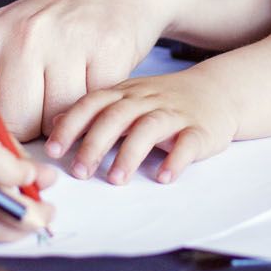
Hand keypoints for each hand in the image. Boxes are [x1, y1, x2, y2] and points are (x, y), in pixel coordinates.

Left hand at [0, 0, 207, 139]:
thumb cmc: (60, 17)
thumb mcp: (9, 31)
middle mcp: (23, 36)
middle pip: (13, 122)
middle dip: (26, 133)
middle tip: (36, 118)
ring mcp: (66, 45)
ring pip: (57, 124)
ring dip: (65, 127)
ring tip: (67, 97)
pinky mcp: (106, 56)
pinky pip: (93, 112)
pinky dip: (95, 114)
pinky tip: (94, 86)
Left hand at [44, 72, 236, 184]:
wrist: (218, 91)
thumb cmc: (165, 101)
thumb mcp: (127, 99)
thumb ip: (93, 111)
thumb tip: (54, 122)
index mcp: (126, 94)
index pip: (93, 104)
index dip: (71, 125)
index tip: (52, 150)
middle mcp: (148, 101)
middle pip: (117, 117)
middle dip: (95, 144)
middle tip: (80, 171)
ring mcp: (175, 114)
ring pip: (149, 128)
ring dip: (130, 154)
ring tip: (116, 179)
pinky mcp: (200, 131)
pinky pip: (187, 144)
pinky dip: (175, 160)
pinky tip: (163, 177)